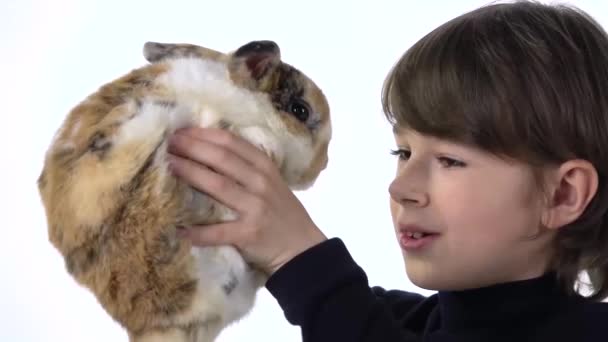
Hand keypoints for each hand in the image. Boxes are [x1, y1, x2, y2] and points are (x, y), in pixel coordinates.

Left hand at [167, 127, 326, 274]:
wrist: (302, 248)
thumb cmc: (281, 213)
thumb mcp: (270, 183)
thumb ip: (246, 168)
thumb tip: (205, 152)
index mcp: (265, 167)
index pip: (231, 143)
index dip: (203, 135)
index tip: (180, 131)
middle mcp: (261, 183)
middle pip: (222, 159)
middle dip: (192, 148)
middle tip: (168, 143)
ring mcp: (256, 207)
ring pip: (218, 186)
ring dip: (191, 173)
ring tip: (169, 166)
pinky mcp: (250, 234)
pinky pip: (218, 231)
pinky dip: (198, 232)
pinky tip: (178, 230)